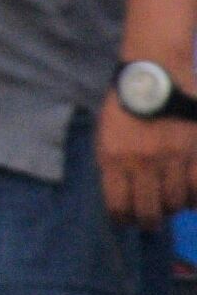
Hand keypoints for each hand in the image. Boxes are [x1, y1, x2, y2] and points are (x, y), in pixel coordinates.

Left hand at [105, 101, 196, 224]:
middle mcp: (142, 163)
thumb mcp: (106, 135)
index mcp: (113, 158)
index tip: (128, 221)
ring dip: (174, 206)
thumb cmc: (125, 105)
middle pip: (149, 212)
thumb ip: (113, 165)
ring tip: (172, 200)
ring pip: (177, 202)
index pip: (118, 206)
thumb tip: (121, 197)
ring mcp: (173, 158)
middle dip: (150, 222)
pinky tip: (191, 193)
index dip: (123, 220)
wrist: (154, 73)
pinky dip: (196, 196)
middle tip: (152, 221)